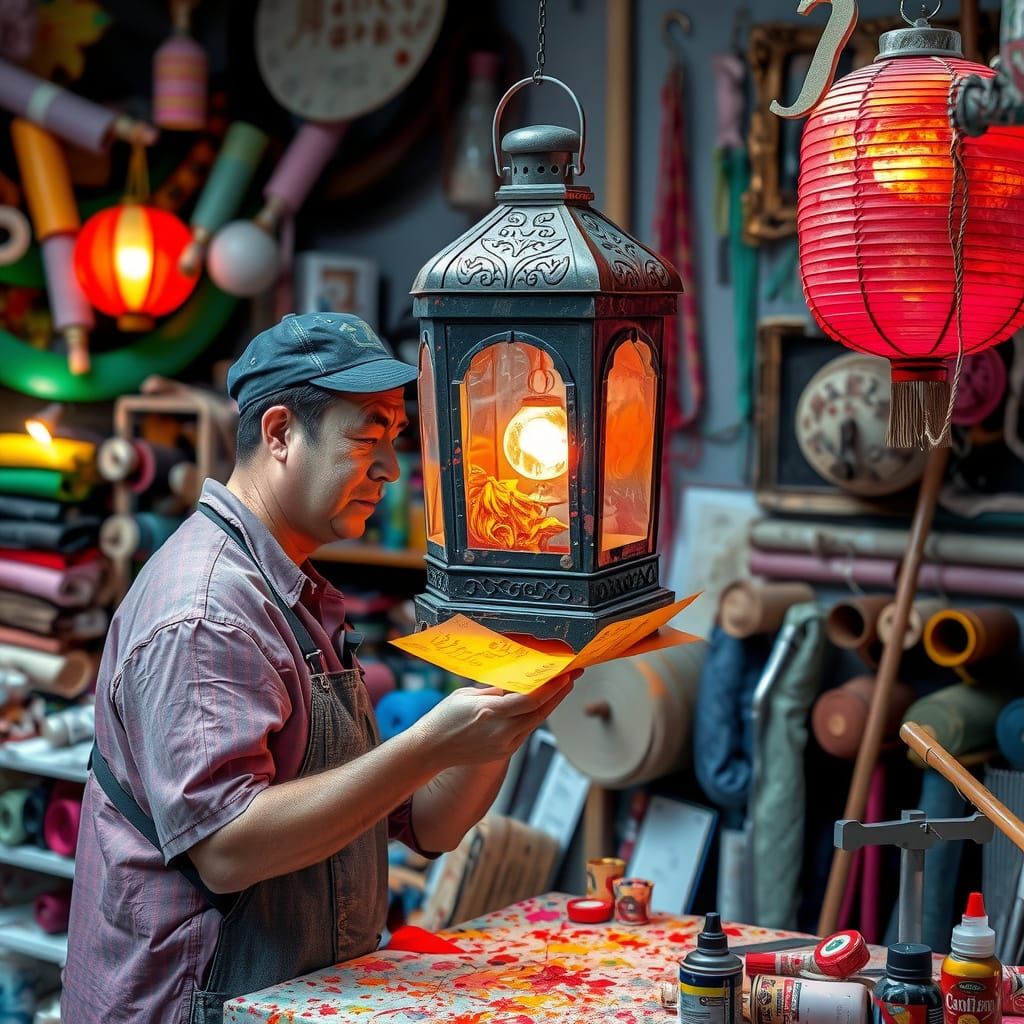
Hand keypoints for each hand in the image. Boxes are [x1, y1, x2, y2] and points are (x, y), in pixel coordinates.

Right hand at [413, 671, 578, 768]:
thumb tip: (517, 682)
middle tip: (572, 677)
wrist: (429, 750)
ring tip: (561, 687)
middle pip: (541, 712)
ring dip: (550, 705)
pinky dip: (534, 716)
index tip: (565, 673)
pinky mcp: (503, 752)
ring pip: (535, 722)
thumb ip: (495, 690)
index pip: (531, 700)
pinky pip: (525, 730)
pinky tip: (540, 704)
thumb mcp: (468, 695)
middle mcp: (501, 731)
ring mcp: (504, 745)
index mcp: (490, 713)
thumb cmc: (443, 718)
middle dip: (559, 693)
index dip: (552, 687)